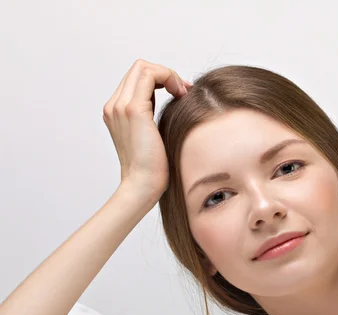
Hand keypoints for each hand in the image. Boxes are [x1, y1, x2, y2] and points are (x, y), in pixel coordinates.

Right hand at [102, 59, 192, 198]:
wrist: (143, 185)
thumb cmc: (153, 167)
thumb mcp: (153, 135)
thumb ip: (154, 116)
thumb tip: (175, 99)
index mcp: (116, 112)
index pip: (137, 78)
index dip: (161, 79)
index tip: (180, 93)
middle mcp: (114, 106)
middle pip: (139, 68)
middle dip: (166, 74)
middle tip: (184, 91)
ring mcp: (120, 106)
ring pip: (143, 67)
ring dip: (168, 74)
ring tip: (183, 92)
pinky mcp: (133, 110)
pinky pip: (150, 76)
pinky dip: (169, 78)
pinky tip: (181, 95)